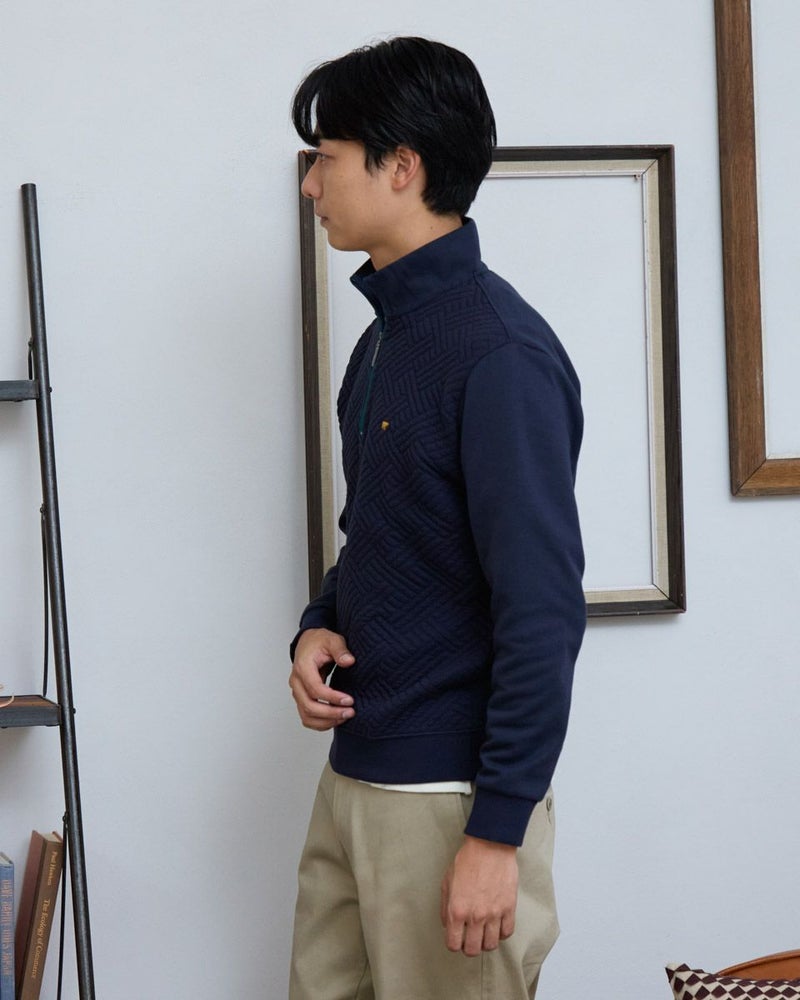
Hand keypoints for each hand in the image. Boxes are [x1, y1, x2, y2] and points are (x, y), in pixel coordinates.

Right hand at [289, 628, 355, 729]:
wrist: (308, 642)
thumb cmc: (319, 641)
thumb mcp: (332, 640)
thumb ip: (340, 650)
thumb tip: (349, 661)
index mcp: (303, 668)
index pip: (315, 689)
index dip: (332, 697)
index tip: (349, 700)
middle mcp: (296, 682)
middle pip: (309, 706)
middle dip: (331, 713)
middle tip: (350, 712)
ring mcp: (297, 691)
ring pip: (306, 715)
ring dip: (326, 721)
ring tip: (345, 717)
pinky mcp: (301, 698)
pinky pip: (307, 717)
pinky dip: (320, 723)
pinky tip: (336, 720)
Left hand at [440, 835, 517, 956]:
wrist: (490, 846)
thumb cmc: (467, 860)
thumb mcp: (447, 882)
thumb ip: (445, 907)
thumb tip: (447, 924)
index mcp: (457, 910)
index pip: (453, 944)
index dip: (454, 944)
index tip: (456, 938)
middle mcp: (475, 916)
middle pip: (472, 950)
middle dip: (469, 947)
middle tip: (470, 938)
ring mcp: (494, 914)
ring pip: (491, 945)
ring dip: (485, 942)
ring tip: (484, 933)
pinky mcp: (509, 908)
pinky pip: (506, 932)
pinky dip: (501, 933)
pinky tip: (496, 925)